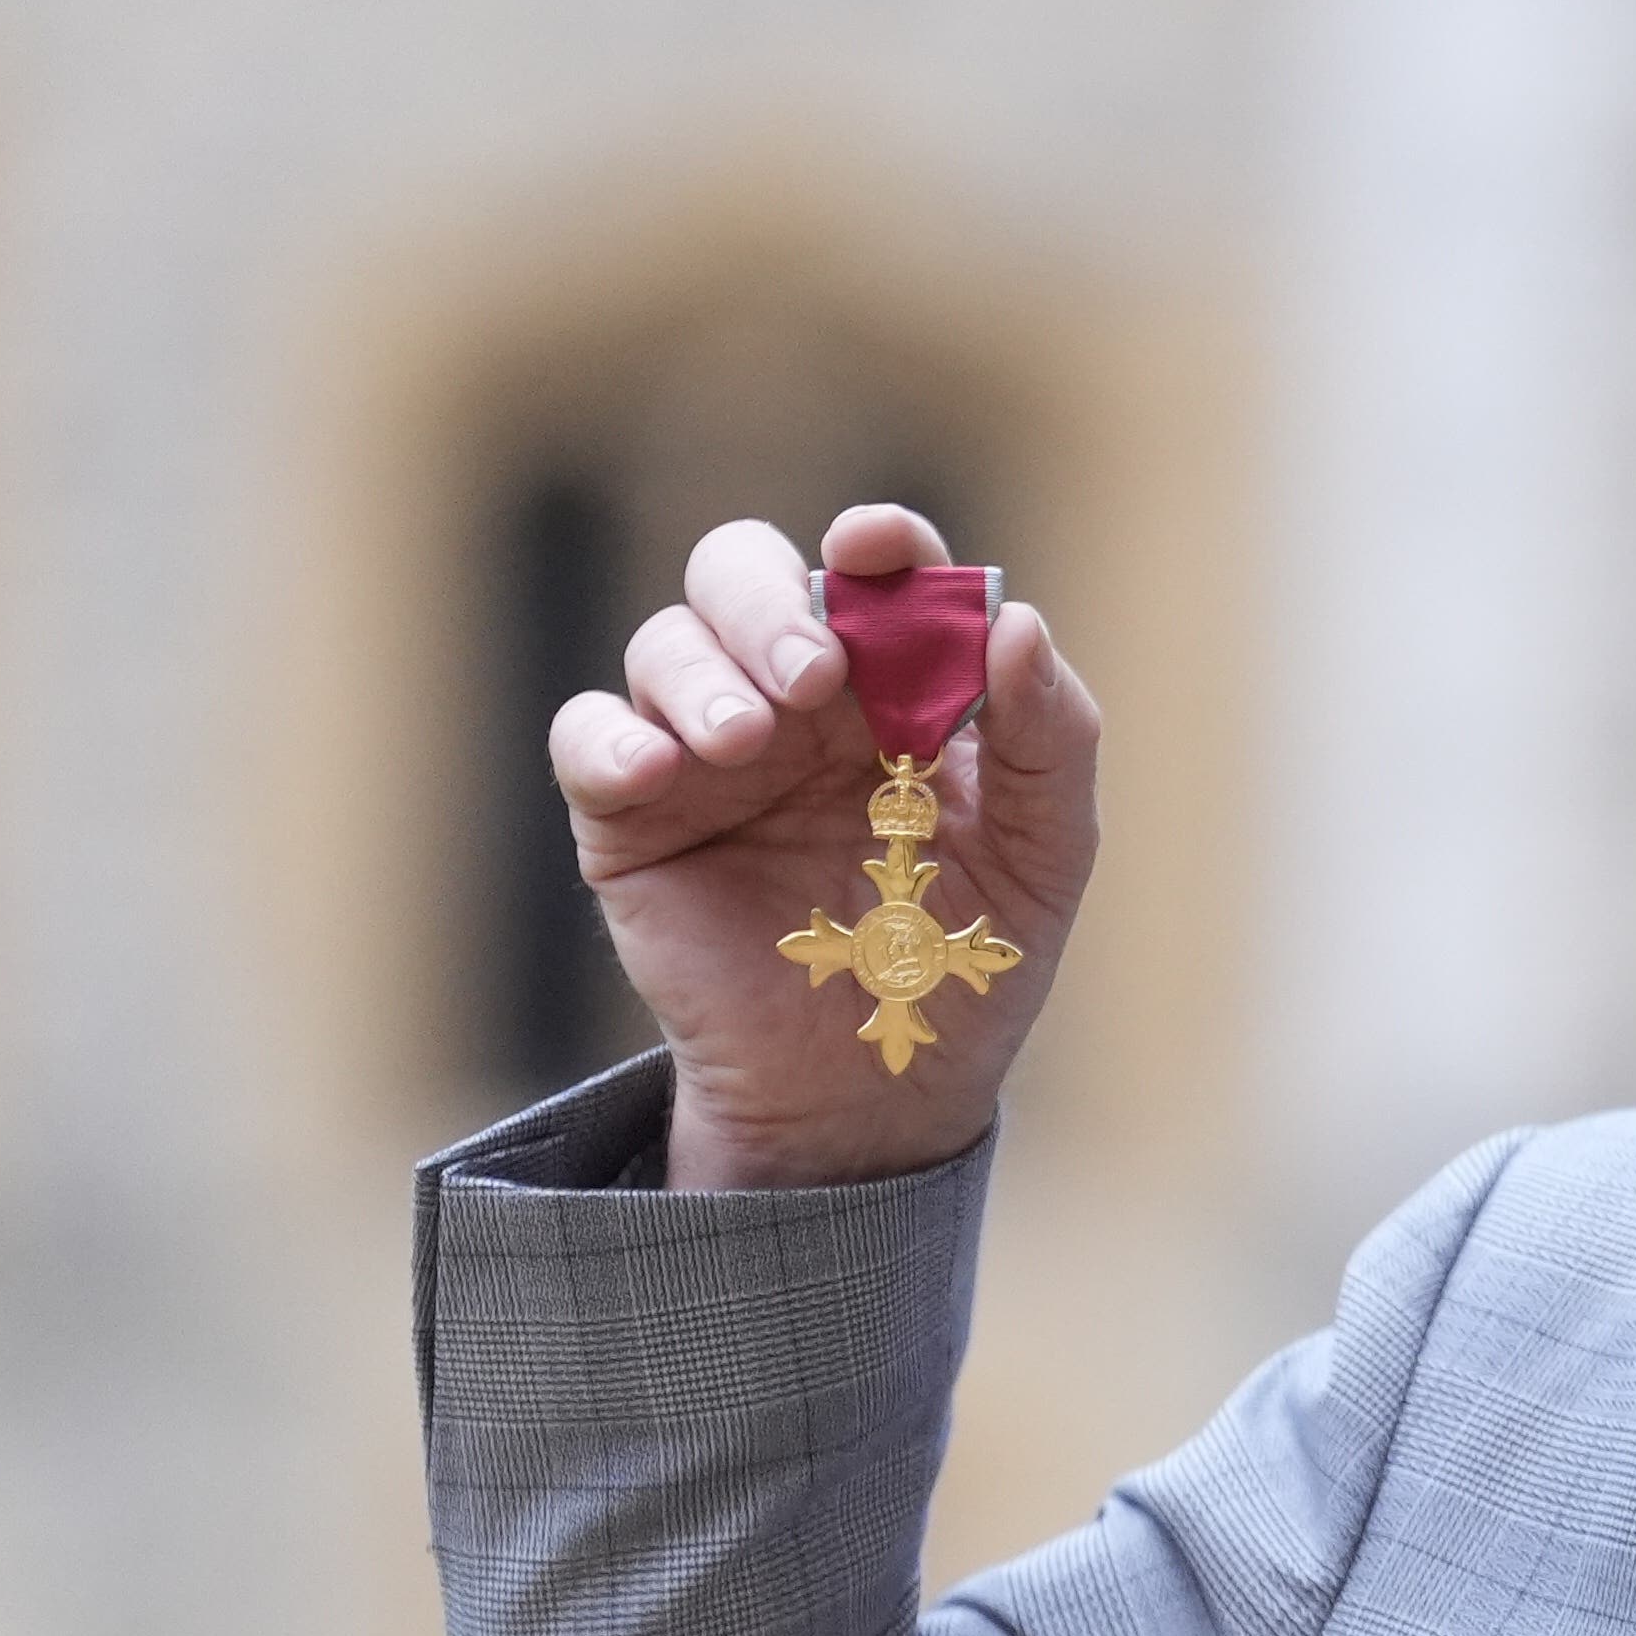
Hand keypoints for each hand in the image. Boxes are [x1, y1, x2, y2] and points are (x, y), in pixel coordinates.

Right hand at [546, 505, 1100, 1189]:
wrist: (873, 1091)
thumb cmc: (963, 964)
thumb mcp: (1043, 855)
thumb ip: (1049, 740)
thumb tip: (1016, 621)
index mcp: (896, 686)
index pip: (876, 578)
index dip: (879, 544)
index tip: (878, 546)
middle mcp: (793, 700)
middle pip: (746, 577)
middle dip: (770, 601)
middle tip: (812, 673)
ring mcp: (705, 750)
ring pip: (666, 643)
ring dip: (701, 671)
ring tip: (746, 740)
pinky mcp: (631, 816)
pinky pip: (587, 735)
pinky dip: (611, 737)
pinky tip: (656, 771)